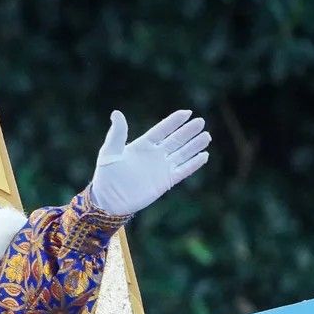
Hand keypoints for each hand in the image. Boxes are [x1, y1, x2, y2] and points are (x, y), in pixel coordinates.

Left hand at [88, 109, 210, 215]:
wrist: (109, 201)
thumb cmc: (106, 176)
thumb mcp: (109, 152)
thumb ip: (117, 134)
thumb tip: (116, 112)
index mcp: (143, 145)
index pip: (162, 130)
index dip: (174, 121)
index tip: (187, 112)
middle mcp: (155, 155)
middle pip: (176, 140)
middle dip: (188, 131)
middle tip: (201, 122)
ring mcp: (162, 168)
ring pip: (183, 154)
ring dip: (195, 145)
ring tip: (207, 136)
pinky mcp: (166, 181)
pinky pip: (183, 171)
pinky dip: (194, 164)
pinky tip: (204, 155)